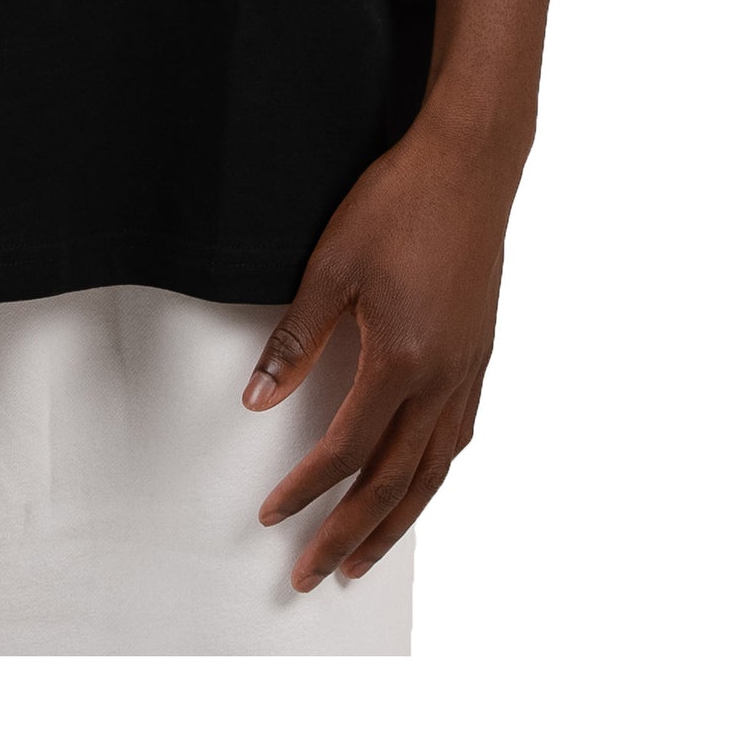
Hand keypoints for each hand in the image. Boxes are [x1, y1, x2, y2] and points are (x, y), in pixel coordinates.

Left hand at [246, 110, 517, 587]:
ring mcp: (469, 369)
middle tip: (314, 575)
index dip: (306, 490)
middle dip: (350, 534)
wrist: (469, 163)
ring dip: (397, 520)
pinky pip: (459, 435)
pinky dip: (434, 473)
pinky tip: (419, 482)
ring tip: (365, 558)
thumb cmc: (397, 204)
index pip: (347, 451)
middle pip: (393, 481)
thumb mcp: (331, 266)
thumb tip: (257, 400)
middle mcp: (443, 378)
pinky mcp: (480, 353)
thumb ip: (296, 340)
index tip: (272, 516)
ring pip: (434, 469)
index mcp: (402, 361)